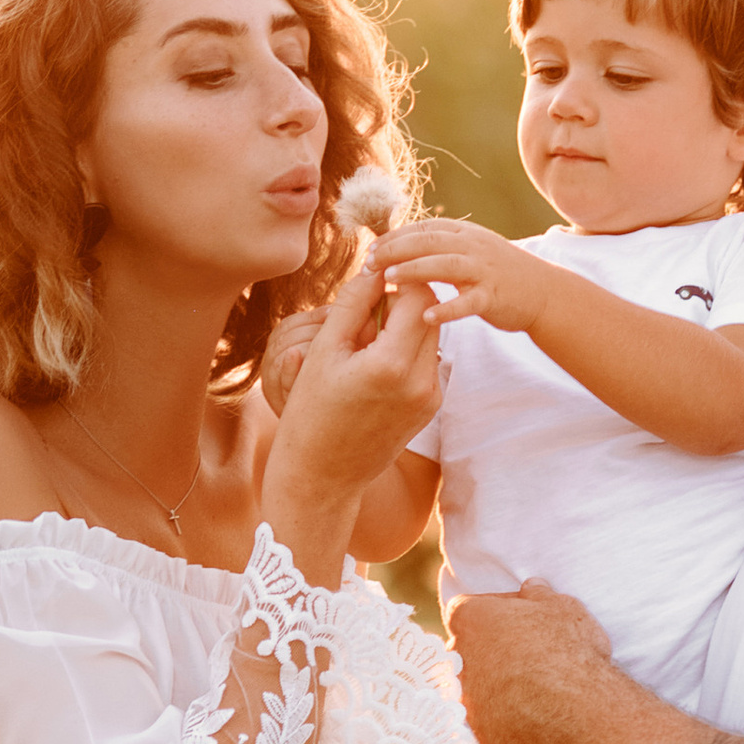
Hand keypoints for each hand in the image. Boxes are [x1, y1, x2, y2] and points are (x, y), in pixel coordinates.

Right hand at [264, 255, 440, 566]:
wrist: (322, 475)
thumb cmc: (311, 413)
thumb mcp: (324, 351)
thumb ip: (353, 303)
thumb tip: (376, 267)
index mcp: (394, 363)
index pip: (419, 294)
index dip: (398, 276)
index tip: (374, 274)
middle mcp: (423, 381)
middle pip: (431, 312)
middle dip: (402, 299)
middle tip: (366, 307)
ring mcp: (431, 397)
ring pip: (431, 334)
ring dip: (405, 324)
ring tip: (366, 338)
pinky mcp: (430, 407)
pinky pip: (427, 360)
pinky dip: (406, 350)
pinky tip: (373, 364)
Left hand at [371, 215, 542, 332]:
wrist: (542, 291)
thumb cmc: (497, 273)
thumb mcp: (469, 250)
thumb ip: (439, 247)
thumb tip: (399, 247)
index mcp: (463, 233)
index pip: (421, 228)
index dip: (393, 238)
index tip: (370, 250)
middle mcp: (472, 246)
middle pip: (428, 242)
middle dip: (395, 250)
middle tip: (369, 264)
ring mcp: (484, 270)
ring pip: (445, 265)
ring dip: (414, 270)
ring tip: (389, 280)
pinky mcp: (493, 296)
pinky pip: (467, 302)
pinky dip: (447, 308)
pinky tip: (426, 317)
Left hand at [449, 583, 618, 743]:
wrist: (580, 710)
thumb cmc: (570, 649)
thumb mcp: (562, 607)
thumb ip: (538, 594)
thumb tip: (531, 587)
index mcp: (470, 619)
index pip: (466, 608)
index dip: (492, 613)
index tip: (517, 621)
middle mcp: (457, 660)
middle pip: (466, 651)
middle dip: (489, 652)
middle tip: (526, 658)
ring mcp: (465, 701)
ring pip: (475, 690)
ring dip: (496, 688)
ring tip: (533, 691)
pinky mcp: (479, 735)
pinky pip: (488, 724)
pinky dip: (505, 721)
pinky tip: (533, 718)